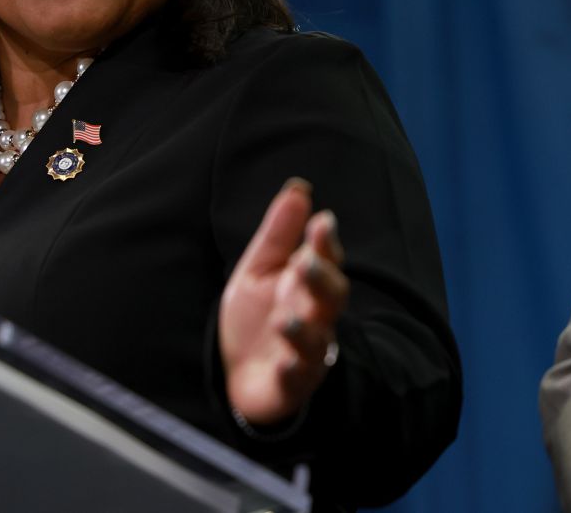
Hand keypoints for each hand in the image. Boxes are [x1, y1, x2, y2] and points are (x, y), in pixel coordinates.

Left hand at [218, 177, 347, 427]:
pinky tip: (282, 362)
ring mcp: (305, 352)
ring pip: (315, 340)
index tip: (321, 222)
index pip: (326, 260)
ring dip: (303, 329)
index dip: (325, 243)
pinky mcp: (290, 384)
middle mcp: (314, 317)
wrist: (239, 373)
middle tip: (306, 263)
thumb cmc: (256, 316)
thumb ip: (279, 233)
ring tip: (285, 317)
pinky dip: (290, 370)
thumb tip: (299, 187)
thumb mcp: (259, 269)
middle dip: (321, 280)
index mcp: (307, 285)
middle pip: (331, 298)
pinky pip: (296, 378)